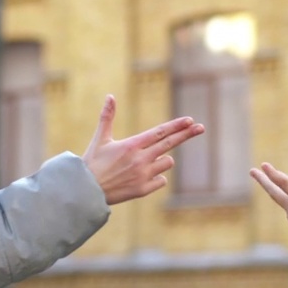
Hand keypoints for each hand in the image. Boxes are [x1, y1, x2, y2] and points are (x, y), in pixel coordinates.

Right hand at [82, 95, 204, 204]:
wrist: (86, 192)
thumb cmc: (92, 163)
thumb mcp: (100, 139)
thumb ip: (107, 117)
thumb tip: (110, 96)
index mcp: (131, 145)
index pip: (160, 132)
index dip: (177, 126)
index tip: (190, 120)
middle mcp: (141, 159)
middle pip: (170, 144)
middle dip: (187, 134)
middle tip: (200, 128)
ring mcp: (144, 175)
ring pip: (167, 163)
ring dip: (162, 159)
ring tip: (144, 162)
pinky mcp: (143, 189)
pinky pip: (161, 180)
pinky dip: (157, 177)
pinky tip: (142, 177)